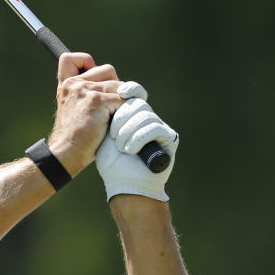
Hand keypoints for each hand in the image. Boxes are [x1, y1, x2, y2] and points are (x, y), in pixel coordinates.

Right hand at [46, 52, 123, 175]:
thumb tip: (119, 87)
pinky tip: (118, 122)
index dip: (86, 62)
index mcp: (66, 85)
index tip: (93, 75)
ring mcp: (85, 90)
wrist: (66, 154)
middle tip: (112, 106)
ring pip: (120, 85)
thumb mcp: (74, 110)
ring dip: (124, 101)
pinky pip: (124, 98)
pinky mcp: (97, 100)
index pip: (71, 59)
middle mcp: (74, 84)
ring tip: (116, 117)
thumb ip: (86, 94)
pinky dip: (126, 110)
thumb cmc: (75, 138)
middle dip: (115, 86)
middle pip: (108, 70)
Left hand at [96, 81, 178, 201]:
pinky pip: (154, 127)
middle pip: (138, 103)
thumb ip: (107, 114)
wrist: (123, 185)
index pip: (134, 92)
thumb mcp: (104, 134)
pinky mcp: (170, 138)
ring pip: (145, 114)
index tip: (120, 93)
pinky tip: (130, 150)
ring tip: (121, 147)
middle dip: (121, 118)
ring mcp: (160, 127)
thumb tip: (105, 91)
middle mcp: (148, 119)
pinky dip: (138, 138)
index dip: (130, 89)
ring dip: (128, 131)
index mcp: (132, 115)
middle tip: (113, 136)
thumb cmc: (112, 162)